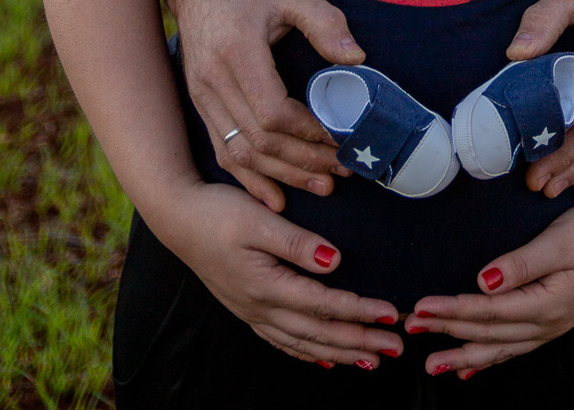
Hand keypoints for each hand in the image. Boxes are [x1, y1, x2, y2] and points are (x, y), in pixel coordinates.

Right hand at [158, 180, 401, 368]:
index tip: (390, 313)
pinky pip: (284, 341)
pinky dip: (308, 353)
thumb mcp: (258, 220)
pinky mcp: (248, 308)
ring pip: (303, 342)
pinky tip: (324, 360)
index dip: (359, 311)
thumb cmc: (218, 213)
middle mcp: (260, 307)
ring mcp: (253, 312)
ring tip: (371, 359)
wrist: (179, 219)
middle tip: (395, 347)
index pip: (323, 305)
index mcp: (266, 285)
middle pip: (318, 332)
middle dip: (359, 341)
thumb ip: (297, 243)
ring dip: (339, 353)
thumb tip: (334, 260)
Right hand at [173, 0, 365, 211]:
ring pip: (239, 153)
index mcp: (235, 52)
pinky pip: (222, 150)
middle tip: (343, 170)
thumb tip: (357, 59)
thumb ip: (325, 22)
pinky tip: (275, 196)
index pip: (271, 112)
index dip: (308, 132)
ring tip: (322, 185)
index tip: (340, 136)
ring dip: (282, 175)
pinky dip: (249, 178)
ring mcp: (201, 96)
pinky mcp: (200, 103)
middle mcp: (212, 81)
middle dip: (303, 161)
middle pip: (258, 140)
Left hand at [407, 199, 573, 376]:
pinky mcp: (551, 321)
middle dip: (446, 332)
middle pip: (487, 332)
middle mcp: (546, 324)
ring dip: (462, 355)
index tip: (420, 308)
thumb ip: (521, 263)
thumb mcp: (558, 241)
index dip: (451, 311)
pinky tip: (471, 368)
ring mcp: (550, 327)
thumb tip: (483, 281)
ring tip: (431, 364)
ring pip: (498, 347)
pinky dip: (489, 358)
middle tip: (409, 329)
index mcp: (546, 304)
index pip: (487, 312)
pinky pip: (513, 348)